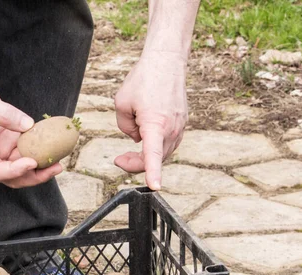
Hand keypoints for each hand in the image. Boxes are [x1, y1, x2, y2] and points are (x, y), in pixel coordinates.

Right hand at [0, 75, 61, 187]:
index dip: (14, 171)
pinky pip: (25, 153)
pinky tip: (54, 150)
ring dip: (39, 169)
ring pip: (21, 169)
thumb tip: (29, 125)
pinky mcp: (8, 143)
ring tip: (58, 163)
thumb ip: (4, 114)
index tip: (31, 162)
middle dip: (33, 176)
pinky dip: (39, 153)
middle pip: (11, 177)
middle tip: (55, 168)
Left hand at [114, 52, 188, 189]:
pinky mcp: (182, 124)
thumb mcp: (121, 104)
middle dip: (135, 163)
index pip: (153, 155)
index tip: (155, 187)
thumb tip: (136, 138)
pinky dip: (155, 146)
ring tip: (129, 148)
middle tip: (119, 160)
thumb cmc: (143, 80)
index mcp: (155, 124)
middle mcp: (171, 128)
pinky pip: (168, 143)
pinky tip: (145, 135)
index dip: (153, 173)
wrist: (166, 61)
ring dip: (145, 155)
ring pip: (162, 153)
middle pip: (154, 159)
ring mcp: (179, 127)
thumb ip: (124, 127)